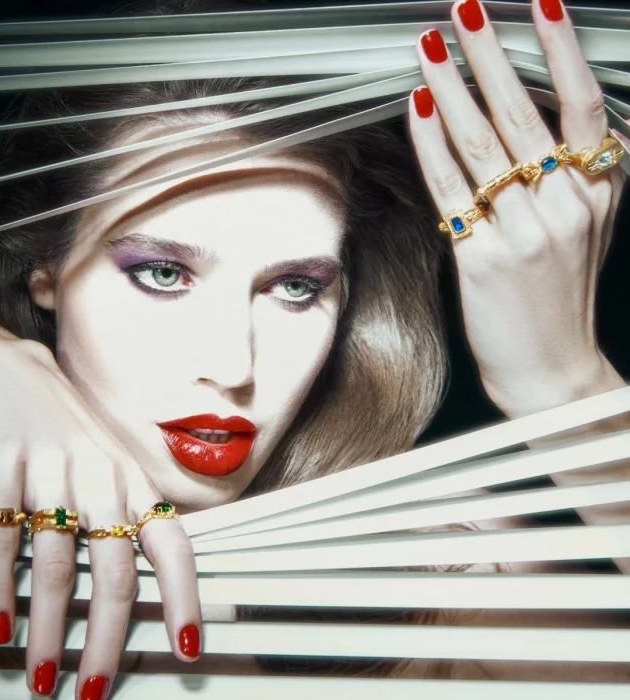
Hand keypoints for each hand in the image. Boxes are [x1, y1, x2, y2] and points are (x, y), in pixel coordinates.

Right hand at [0, 305, 201, 696]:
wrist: (3, 367)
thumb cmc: (60, 423)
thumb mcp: (104, 459)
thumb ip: (124, 507)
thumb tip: (144, 572)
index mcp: (130, 478)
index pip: (172, 544)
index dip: (184, 597)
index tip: (187, 648)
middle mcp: (100, 476)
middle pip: (115, 570)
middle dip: (109, 638)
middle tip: (95, 691)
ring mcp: (52, 469)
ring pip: (57, 564)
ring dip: (50, 629)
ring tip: (42, 677)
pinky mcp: (3, 462)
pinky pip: (2, 537)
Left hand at [408, 0, 626, 417]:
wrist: (551, 365)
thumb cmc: (562, 295)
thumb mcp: (590, 228)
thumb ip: (582, 175)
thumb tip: (562, 119)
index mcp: (598, 192)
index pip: (584, 106)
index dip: (562, 51)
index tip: (539, 5)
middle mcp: (566, 205)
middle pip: (524, 115)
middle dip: (489, 56)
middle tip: (463, 12)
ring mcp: (525, 232)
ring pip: (483, 146)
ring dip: (451, 91)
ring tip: (429, 50)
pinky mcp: (484, 259)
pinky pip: (451, 190)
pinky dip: (430, 147)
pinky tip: (415, 113)